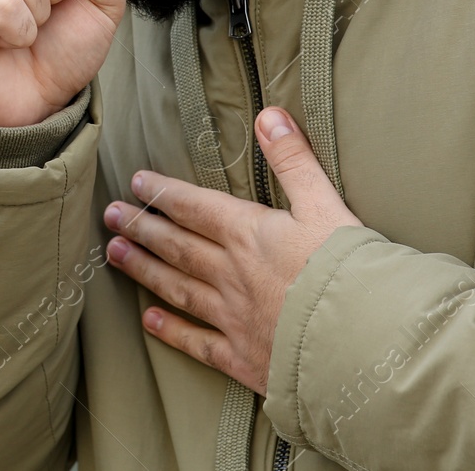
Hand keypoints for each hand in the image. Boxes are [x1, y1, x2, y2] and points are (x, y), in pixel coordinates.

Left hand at [101, 106, 360, 393]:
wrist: (364, 341)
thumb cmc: (350, 271)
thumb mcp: (326, 204)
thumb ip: (294, 160)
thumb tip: (269, 115)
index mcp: (249, 234)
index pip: (195, 207)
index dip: (163, 193)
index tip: (136, 182)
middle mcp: (231, 274)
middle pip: (177, 246)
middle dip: (142, 227)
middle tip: (110, 215)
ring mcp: (233, 318)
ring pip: (178, 288)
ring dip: (144, 269)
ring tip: (115, 254)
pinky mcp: (243, 357)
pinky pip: (198, 343)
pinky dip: (172, 331)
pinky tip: (149, 321)